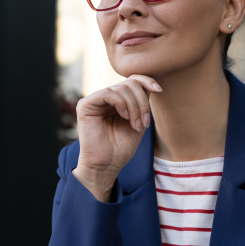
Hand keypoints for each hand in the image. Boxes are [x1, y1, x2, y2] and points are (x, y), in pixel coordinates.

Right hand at [72, 75, 161, 201]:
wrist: (106, 166)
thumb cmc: (121, 148)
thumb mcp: (138, 121)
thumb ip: (142, 102)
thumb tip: (150, 82)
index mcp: (117, 100)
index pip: (132, 80)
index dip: (146, 81)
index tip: (159, 90)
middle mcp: (105, 98)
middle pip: (130, 83)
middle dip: (142, 102)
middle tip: (144, 123)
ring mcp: (94, 100)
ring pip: (121, 88)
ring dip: (134, 107)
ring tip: (135, 125)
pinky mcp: (85, 105)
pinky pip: (108, 93)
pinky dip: (121, 104)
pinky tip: (124, 117)